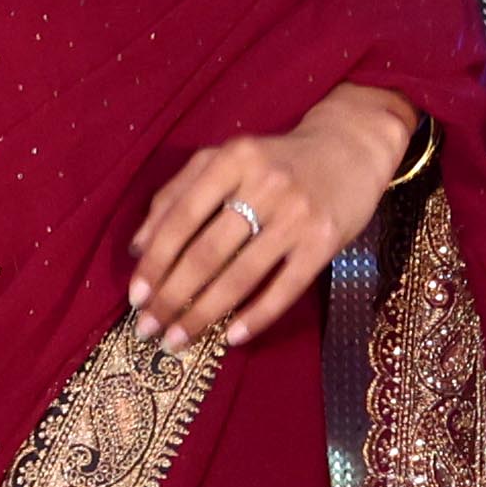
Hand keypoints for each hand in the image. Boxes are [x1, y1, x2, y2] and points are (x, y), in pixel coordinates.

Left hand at [126, 90, 418, 349]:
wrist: (350, 148)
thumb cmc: (275, 160)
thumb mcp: (225, 161)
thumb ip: (177, 194)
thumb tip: (137, 246)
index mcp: (231, 160)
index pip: (181, 217)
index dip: (154, 261)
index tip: (135, 297)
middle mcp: (264, 184)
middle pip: (207, 252)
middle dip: (172, 296)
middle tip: (149, 328)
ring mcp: (297, 215)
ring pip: (240, 276)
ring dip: (204, 314)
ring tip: (179, 338)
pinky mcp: (324, 241)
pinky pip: (284, 288)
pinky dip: (256, 317)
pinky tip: (231, 338)